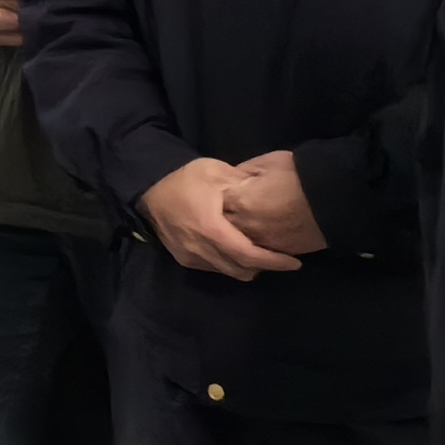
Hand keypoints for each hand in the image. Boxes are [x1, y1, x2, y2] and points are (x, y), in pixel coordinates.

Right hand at [144, 157, 300, 277]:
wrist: (149, 190)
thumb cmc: (185, 179)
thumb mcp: (217, 172)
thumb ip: (243, 185)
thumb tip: (268, 195)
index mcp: (210, 228)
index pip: (248, 254)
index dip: (273, 261)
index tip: (295, 263)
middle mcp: (200, 249)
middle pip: (241, 269)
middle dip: (265, 267)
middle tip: (283, 258)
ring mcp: (190, 257)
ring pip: (229, 272)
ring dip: (248, 267)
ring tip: (263, 254)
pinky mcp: (184, 259)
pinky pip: (215, 268)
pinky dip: (231, 264)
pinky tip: (238, 251)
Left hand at [221, 152, 326, 258]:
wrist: (333, 197)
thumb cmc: (299, 174)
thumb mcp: (268, 162)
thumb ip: (242, 172)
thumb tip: (230, 181)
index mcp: (239, 200)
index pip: (214, 203)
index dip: (215, 199)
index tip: (217, 196)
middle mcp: (245, 225)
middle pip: (221, 227)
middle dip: (220, 221)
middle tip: (222, 216)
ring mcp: (260, 242)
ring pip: (236, 246)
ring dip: (233, 240)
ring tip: (235, 232)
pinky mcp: (276, 253)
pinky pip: (256, 255)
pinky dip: (251, 250)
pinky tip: (253, 243)